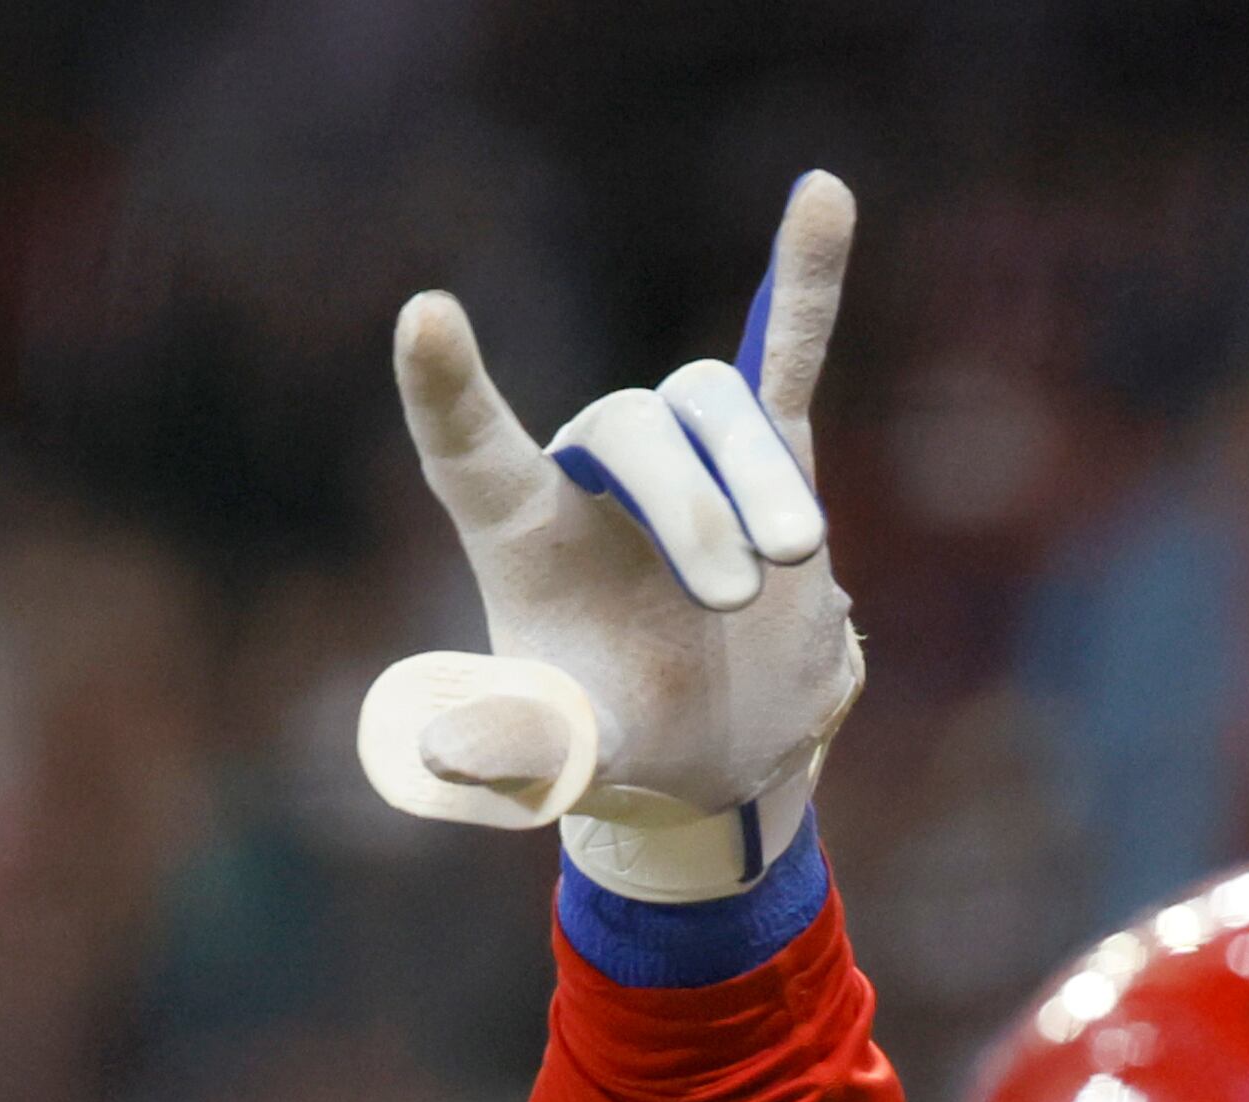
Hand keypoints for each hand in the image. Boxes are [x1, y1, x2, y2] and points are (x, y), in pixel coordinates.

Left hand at [382, 172, 862, 898]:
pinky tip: (823, 195)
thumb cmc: (618, 741)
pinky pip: (783, 349)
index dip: (446, 386)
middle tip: (733, 599)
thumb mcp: (566, 758)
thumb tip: (440, 748)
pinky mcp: (768, 450)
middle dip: (694, 507)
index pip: (466, 446)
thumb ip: (518, 747)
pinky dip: (803, 281)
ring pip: (718, 403)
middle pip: (635, 426)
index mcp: (519, 534)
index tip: (425, 315)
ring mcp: (681, 454)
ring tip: (791, 559)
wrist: (722, 748)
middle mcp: (591, 472)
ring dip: (757, 478)